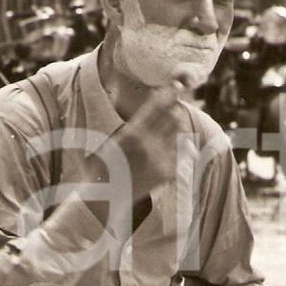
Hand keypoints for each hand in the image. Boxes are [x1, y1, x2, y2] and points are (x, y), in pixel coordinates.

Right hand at [88, 85, 186, 199]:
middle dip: (175, 109)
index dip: (168, 94)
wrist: (106, 198)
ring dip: (177, 126)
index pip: (157, 106)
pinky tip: (172, 145)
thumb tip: (131, 95)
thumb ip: (129, 121)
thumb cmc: (103, 166)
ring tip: (172, 124)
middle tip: (173, 106)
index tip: (174, 87)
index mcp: (132, 133)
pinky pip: (182, 152)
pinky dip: (179, 146)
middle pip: (174, 116)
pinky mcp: (167, 173)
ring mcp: (160, 159)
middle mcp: (149, 144)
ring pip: (180, 133)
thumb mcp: (111, 139)